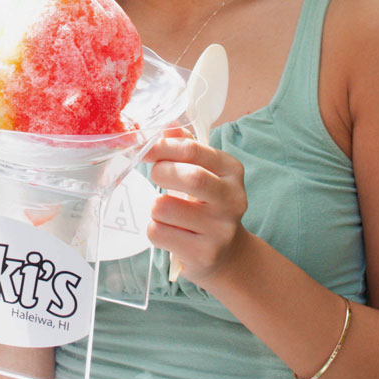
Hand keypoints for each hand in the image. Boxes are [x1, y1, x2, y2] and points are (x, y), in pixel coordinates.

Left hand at [144, 127, 248, 284]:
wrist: (226, 254)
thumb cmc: (205, 204)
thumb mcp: (202, 171)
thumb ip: (184, 145)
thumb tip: (164, 123)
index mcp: (232, 171)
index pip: (193, 150)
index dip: (163, 146)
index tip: (146, 148)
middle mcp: (232, 200)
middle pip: (190, 177)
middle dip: (162, 173)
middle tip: (157, 176)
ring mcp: (220, 230)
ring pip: (165, 208)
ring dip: (156, 207)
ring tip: (168, 212)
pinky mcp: (203, 254)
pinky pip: (159, 233)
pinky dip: (155, 230)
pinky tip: (171, 232)